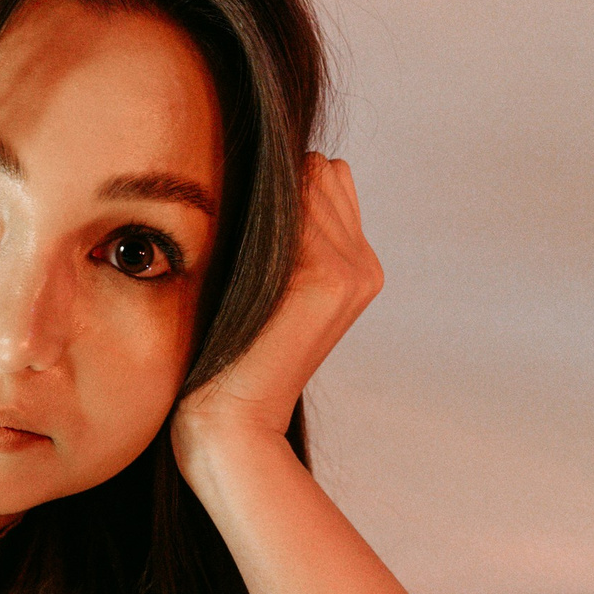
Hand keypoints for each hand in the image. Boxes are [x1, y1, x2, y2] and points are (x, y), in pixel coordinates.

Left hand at [172, 155, 380, 477]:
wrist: (232, 420)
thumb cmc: (230, 354)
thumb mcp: (268, 288)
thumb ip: (288, 238)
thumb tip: (275, 177)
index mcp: (358, 269)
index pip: (329, 178)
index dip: (284, 194)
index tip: (248, 240)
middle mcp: (364, 267)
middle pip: (319, 172)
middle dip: (276, 194)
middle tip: (240, 258)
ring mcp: (352, 270)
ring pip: (305, 182)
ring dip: (262, 208)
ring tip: (239, 270)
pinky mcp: (329, 278)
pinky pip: (289, 209)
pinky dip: (255, 224)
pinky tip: (237, 273)